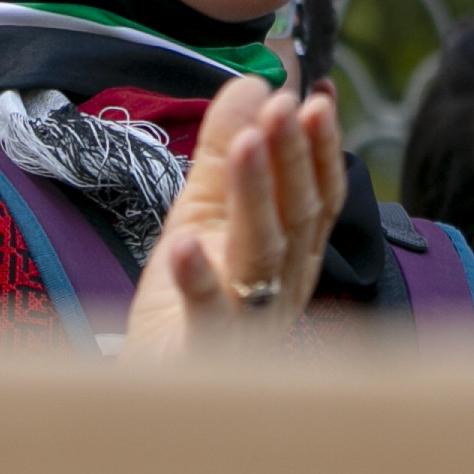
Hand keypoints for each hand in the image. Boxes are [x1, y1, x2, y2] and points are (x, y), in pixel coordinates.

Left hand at [125, 77, 345, 356]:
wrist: (154, 392)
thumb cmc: (184, 306)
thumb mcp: (200, 215)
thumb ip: (221, 152)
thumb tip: (251, 82)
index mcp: (290, 252)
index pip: (317, 194)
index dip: (320, 146)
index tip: (314, 97)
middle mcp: (283, 284)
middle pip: (298, 216)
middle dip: (293, 157)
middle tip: (284, 106)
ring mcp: (251, 320)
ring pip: (263, 253)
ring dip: (255, 197)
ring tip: (245, 145)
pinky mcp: (207, 350)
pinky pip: (208, 315)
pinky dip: (199, 280)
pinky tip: (185, 245)